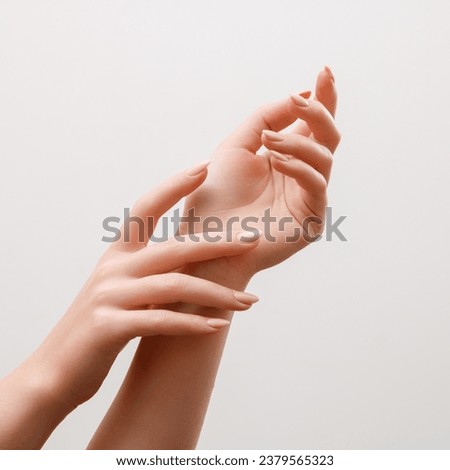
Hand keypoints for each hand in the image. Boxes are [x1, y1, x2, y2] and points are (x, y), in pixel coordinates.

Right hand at [13, 162, 260, 410]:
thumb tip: (192, 262)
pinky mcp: (109, 328)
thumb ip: (150, 274)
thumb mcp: (122, 292)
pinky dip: (192, 324)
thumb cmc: (99, 329)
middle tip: (253, 242)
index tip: (204, 167)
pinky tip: (217, 327)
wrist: (56, 372)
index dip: (174, 185)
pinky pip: (161, 321)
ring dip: (217, 295)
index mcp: (117, 256)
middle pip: (175, 248)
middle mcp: (113, 269)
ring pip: (175, 286)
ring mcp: (109, 297)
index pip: (147, 207)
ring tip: (248, 302)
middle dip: (218, 245)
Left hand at [183, 68, 339, 284]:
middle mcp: (299, 175)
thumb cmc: (214, 199)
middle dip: (320, 112)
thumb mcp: (234, 148)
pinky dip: (298, 166)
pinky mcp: (311, 219)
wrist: (205, 243)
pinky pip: (316, 184)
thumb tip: (299, 96)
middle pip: (328, 136)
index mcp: (284, 158)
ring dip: (298, 141)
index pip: (310, 125)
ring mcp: (307, 197)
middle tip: (302, 99)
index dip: (321, 98)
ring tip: (269, 140)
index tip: (323, 72)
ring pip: (325, 156)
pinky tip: (276, 159)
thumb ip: (264, 119)